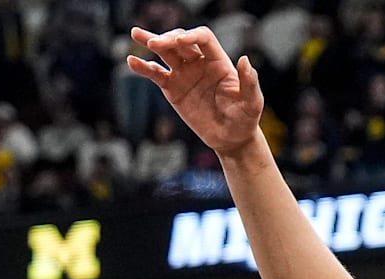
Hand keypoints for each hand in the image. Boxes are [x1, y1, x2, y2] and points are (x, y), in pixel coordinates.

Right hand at [127, 27, 263, 156]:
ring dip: (151, 41)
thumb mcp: (252, 103)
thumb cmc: (245, 119)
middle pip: (180, 41)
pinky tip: (131, 61)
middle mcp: (200, 63)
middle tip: (154, 43)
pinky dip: (143, 67)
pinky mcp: (172, 88)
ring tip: (135, 33)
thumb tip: (245, 60)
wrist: (230, 139)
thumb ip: (250, 82)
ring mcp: (185, 74)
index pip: (203, 39)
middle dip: (167, 39)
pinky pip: (156, 74)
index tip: (179, 42)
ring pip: (165, 52)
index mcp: (219, 62)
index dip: (191, 36)